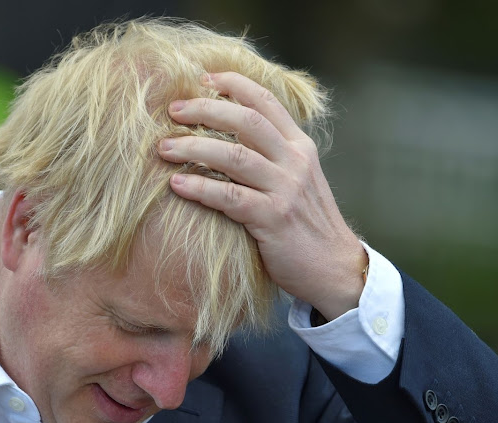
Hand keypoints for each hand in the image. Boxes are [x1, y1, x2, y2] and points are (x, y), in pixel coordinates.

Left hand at [158, 72, 367, 320]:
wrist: (333, 267)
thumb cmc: (305, 224)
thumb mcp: (297, 180)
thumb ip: (272, 156)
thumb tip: (231, 138)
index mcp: (299, 146)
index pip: (266, 102)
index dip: (233, 84)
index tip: (202, 79)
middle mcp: (294, 161)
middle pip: (245, 121)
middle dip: (206, 109)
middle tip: (173, 110)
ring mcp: (285, 189)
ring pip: (234, 155)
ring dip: (194, 147)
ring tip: (164, 148)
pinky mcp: (273, 219)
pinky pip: (229, 196)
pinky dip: (200, 187)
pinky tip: (177, 184)